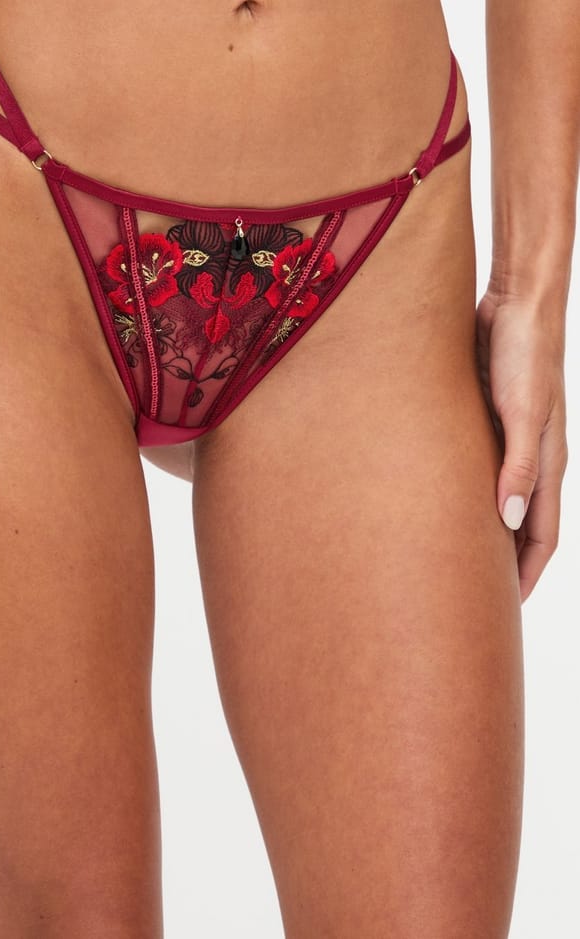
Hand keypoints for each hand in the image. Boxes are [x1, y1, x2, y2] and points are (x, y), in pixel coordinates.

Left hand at [475, 285, 568, 602]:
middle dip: (502, 563)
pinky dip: (466, 499)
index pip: (542, 535)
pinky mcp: (487, 425)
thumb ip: (518, 463)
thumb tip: (510, 520)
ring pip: (497, 503)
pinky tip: (439, 507)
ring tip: (452, 562)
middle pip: (520, 526)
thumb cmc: (525, 354)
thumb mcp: (522, 410)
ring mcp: (509, 443)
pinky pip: (478, 474)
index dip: (526, 574)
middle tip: (472, 595)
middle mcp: (530, 460)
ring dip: (482, 533)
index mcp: (547, 464)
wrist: (516, 305)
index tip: (505, 610)